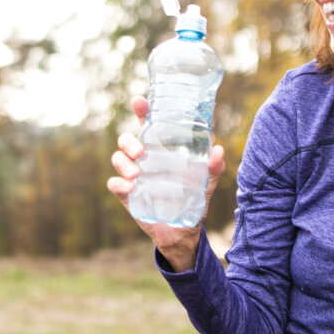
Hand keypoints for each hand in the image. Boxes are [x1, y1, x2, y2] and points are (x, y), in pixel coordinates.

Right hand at [106, 95, 224, 272]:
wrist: (183, 233)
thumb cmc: (193, 201)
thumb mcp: (206, 184)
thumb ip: (213, 168)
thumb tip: (218, 150)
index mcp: (161, 151)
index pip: (148, 125)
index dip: (142, 111)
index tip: (139, 101)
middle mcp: (144, 160)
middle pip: (126, 140)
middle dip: (128, 140)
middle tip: (140, 151)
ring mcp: (133, 177)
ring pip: (117, 159)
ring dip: (123, 162)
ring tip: (136, 173)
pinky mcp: (128, 196)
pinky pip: (115, 184)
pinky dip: (119, 183)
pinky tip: (130, 187)